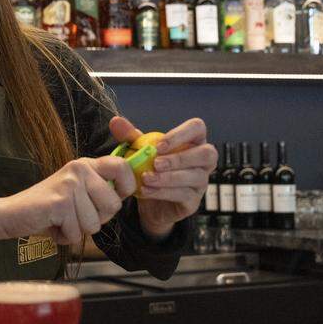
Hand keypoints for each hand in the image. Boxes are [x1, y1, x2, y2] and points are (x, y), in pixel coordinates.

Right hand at [0, 156, 136, 248]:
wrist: (9, 214)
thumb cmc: (46, 210)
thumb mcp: (76, 193)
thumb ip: (98, 190)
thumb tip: (127, 194)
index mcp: (85, 165)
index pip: (123, 167)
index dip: (126, 188)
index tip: (112, 200)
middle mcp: (79, 169)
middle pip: (114, 205)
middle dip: (97, 220)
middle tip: (74, 216)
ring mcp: (69, 184)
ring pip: (95, 224)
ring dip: (77, 230)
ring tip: (60, 221)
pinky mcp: (60, 202)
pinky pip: (77, 232)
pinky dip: (64, 236)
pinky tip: (52, 226)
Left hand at [109, 116, 216, 237]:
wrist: (148, 202)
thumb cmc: (149, 170)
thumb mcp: (139, 152)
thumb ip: (130, 136)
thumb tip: (116, 121)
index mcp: (192, 142)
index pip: (197, 128)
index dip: (181, 135)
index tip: (159, 145)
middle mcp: (202, 161)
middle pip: (206, 153)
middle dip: (180, 158)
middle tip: (155, 164)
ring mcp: (201, 181)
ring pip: (195, 176)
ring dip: (169, 177)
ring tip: (146, 178)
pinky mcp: (194, 201)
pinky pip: (184, 195)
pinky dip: (163, 192)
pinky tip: (146, 190)